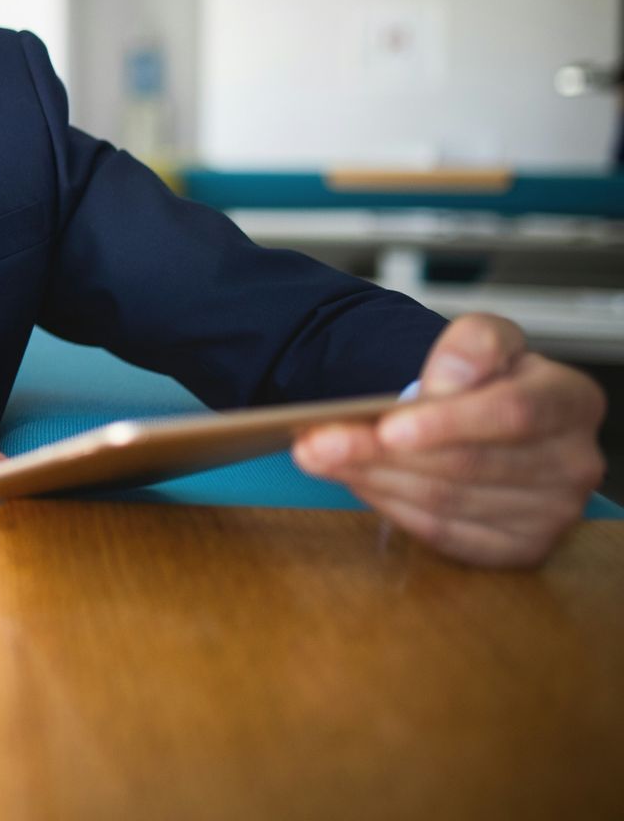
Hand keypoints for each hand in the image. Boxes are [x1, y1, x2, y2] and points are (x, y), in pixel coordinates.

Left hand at [293, 313, 607, 567]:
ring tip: (321, 456)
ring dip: (373, 479)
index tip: (386, 425)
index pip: (511, 414)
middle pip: (466, 464)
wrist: (484, 416)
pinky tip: (357, 482)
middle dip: (381, 453)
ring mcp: (551, 513)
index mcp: (571, 402)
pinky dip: (391, 507)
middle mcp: (572, 463)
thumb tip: (448, 379)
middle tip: (316, 441)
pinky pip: (444, 534)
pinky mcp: (519, 548)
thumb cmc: (486, 379)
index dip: (446, 423)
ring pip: (446, 501)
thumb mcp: (484, 340)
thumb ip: (473, 344)